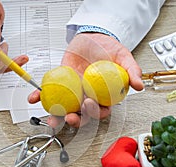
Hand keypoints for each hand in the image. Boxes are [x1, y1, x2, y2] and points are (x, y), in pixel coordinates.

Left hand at [28, 33, 143, 127]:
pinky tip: (36, 97)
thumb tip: (139, 85)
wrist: (91, 37)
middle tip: (70, 116)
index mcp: (103, 95)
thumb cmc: (107, 48)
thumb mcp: (122, 56)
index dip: (95, 112)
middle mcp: (87, 96)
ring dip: (57, 116)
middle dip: (76, 120)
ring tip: (51, 118)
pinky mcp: (60, 85)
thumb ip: (131, 70)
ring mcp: (73, 92)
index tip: (89, 104)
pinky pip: (51, 93)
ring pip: (65, 108)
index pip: (101, 110)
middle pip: (82, 115)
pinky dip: (42, 96)